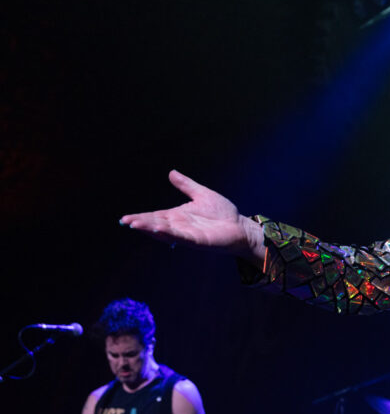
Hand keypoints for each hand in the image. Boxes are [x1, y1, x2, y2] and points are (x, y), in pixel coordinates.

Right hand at [120, 170, 264, 262]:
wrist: (241, 226)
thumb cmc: (224, 213)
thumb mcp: (202, 194)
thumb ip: (186, 185)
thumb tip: (171, 172)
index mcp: (178, 216)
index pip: (155, 216)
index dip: (141, 217)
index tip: (125, 219)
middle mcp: (180, 226)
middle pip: (156, 224)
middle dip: (141, 223)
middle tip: (126, 222)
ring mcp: (188, 235)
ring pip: (166, 232)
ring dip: (151, 228)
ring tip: (136, 225)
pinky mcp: (199, 241)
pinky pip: (182, 237)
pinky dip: (170, 233)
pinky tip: (159, 229)